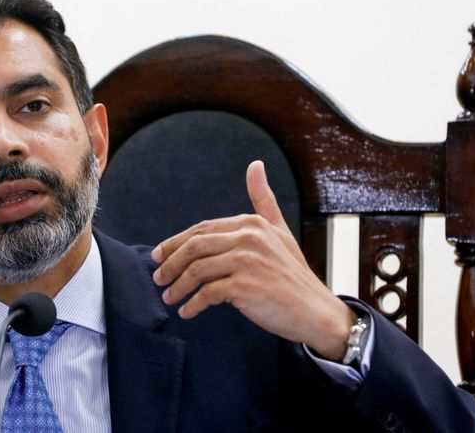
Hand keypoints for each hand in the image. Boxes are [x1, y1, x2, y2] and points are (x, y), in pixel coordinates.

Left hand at [151, 160, 354, 359]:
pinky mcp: (245, 287)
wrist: (316, 311)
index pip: (202, 229)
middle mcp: (249, 237)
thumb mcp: (279, 230)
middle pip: (194, 247)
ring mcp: (247, 262)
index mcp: (252, 223)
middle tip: (158, 277)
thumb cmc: (293, 274)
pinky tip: (186, 311)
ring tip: (168, 297)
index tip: (159, 255)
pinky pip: (207, 294)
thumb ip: (263, 199)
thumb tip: (255, 164)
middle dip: (170, 263)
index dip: (175, 243)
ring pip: (196, 270)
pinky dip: (192, 303)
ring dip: (177, 285)